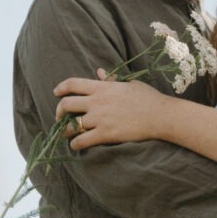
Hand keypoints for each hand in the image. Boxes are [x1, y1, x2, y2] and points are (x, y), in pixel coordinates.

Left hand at [55, 75, 174, 149]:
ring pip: (71, 126)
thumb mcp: (129, 83)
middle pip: (66, 104)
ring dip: (66, 131)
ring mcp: (100, 119)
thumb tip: (99, 72)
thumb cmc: (147, 98)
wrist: (160, 115)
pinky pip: (82, 141)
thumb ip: (111, 79)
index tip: (56, 93)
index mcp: (102, 87)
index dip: (61, 88)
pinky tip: (77, 145)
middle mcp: (97, 102)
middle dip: (59, 112)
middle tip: (60, 118)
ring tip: (68, 134)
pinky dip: (75, 144)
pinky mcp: (106, 134)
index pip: (73, 84)